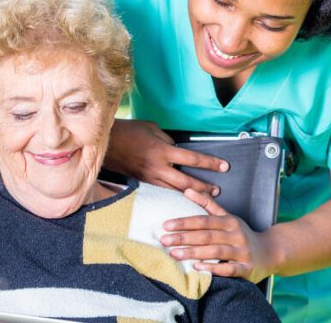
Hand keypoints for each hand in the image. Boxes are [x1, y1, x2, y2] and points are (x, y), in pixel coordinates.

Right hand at [104, 119, 228, 193]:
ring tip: (204, 198)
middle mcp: (157, 167)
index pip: (192, 159)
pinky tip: (182, 200)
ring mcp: (149, 177)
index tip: (224, 166)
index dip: (210, 163)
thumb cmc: (129, 131)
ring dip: (191, 195)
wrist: (106, 143)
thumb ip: (168, 140)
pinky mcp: (142, 183)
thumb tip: (178, 149)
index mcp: (162, 151)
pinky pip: (162, 192)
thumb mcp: (152, 129)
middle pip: (186, 182)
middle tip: (217, 190)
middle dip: (204, 187)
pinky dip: (174, 196)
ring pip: (174, 192)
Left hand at [160, 189, 272, 283]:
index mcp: (229, 221)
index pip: (204, 220)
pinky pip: (229, 269)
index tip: (166, 225)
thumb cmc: (241, 234)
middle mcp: (236, 235)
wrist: (270, 252)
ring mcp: (242, 252)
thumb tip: (188, 190)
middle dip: (184, 238)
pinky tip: (197, 267)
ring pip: (215, 251)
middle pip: (206, 235)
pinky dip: (213, 268)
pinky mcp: (246, 268)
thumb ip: (208, 204)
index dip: (184, 222)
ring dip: (193, 253)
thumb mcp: (227, 217)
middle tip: (164, 240)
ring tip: (174, 254)